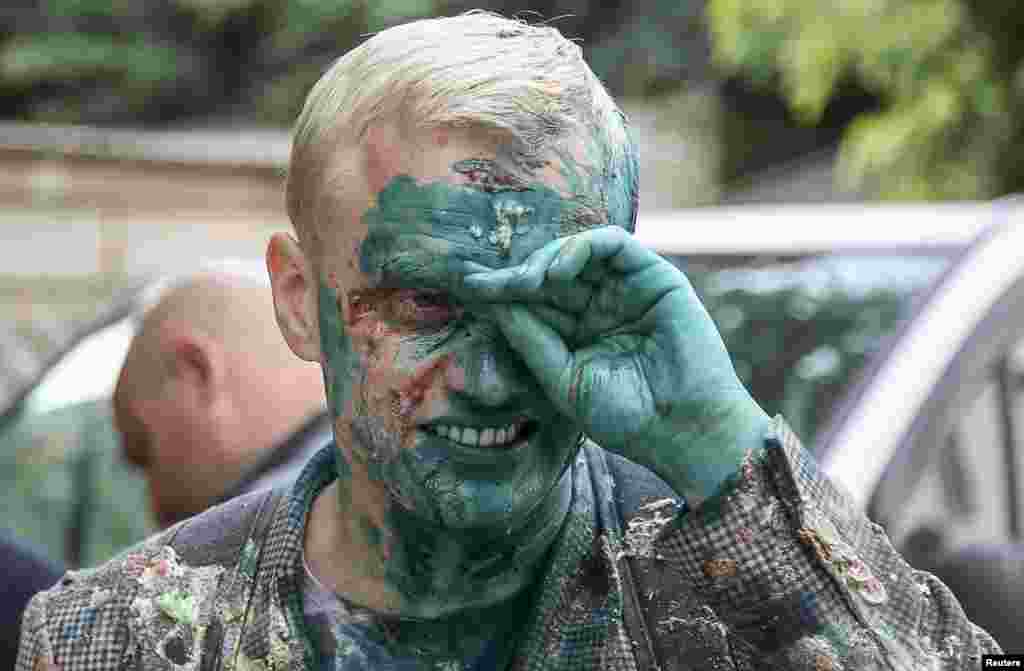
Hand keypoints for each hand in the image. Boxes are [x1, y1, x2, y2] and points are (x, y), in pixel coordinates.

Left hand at [458, 226, 770, 504]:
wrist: (682, 430)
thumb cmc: (625, 416)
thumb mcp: (562, 378)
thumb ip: (530, 338)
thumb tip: (492, 303)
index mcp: (576, 333)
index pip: (532, 301)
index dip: (500, 291)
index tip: (465, 286)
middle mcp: (599, 306)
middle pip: (548, 273)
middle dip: (514, 274)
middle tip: (486, 283)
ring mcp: (626, 289)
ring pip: (576, 253)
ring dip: (544, 259)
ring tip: (527, 282)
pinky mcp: (654, 277)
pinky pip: (614, 245)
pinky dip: (582, 247)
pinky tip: (558, 270)